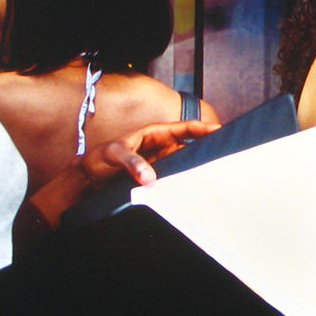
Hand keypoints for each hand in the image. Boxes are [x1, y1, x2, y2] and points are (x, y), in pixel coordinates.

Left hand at [79, 119, 217, 188]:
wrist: (89, 179)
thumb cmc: (99, 160)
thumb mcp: (114, 155)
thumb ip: (132, 163)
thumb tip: (150, 178)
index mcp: (154, 133)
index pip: (184, 128)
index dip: (203, 128)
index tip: (219, 130)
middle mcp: (161, 146)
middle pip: (190, 144)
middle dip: (208, 146)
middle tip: (226, 153)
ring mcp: (161, 162)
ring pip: (186, 162)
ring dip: (198, 166)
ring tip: (217, 172)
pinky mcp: (158, 177)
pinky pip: (176, 177)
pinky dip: (186, 180)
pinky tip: (197, 187)